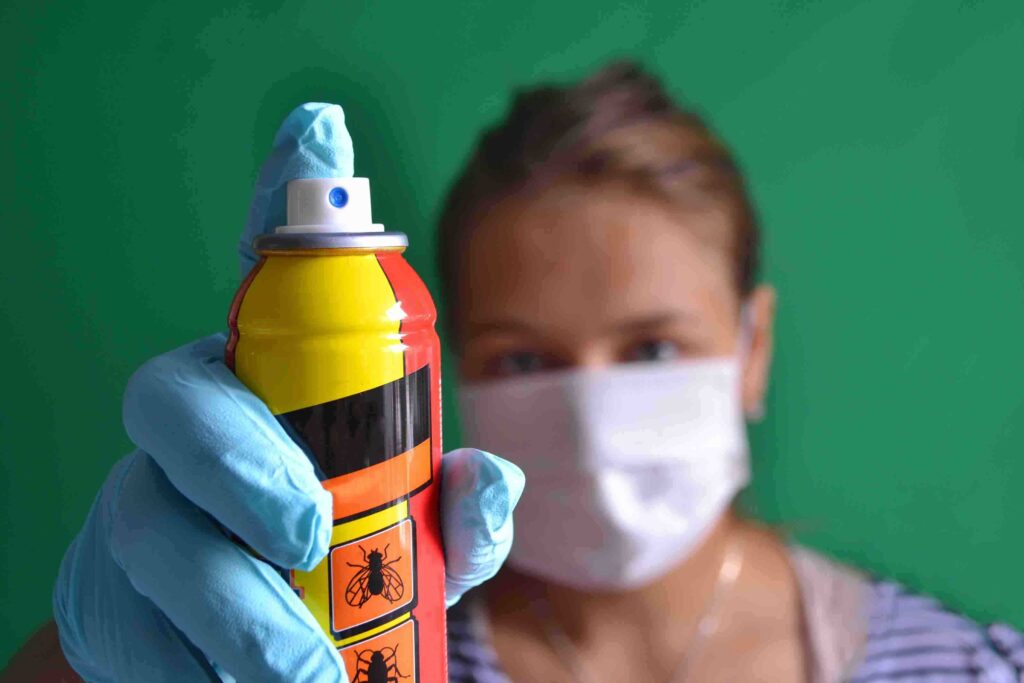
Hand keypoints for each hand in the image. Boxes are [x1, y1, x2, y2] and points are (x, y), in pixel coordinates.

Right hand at [51, 102, 524, 681]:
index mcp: (271, 386)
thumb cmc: (336, 570)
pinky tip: (238, 680)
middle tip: (308, 531)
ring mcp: (139, 506)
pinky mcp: (104, 596)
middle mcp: (194, 427)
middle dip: (242, 460)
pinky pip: (132, 619)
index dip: (279, 196)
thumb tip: (491, 481)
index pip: (263, 278)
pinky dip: (190, 659)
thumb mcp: (408, 536)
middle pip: (179, 402)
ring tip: (303, 668)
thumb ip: (451, 508)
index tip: (322, 135)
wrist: (239, 659)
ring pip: (152, 525)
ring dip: (228, 601)